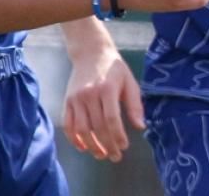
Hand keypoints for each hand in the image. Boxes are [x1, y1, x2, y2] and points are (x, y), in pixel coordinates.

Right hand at [63, 46, 143, 161]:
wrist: (91, 52)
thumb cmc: (114, 68)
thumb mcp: (129, 81)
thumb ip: (135, 104)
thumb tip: (140, 126)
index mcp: (107, 88)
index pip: (111, 118)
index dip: (117, 135)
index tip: (124, 146)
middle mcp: (89, 94)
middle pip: (97, 126)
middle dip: (107, 145)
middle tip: (115, 156)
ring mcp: (76, 98)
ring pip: (82, 129)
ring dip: (91, 145)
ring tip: (101, 155)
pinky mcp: (67, 101)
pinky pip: (68, 124)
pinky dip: (74, 139)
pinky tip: (84, 147)